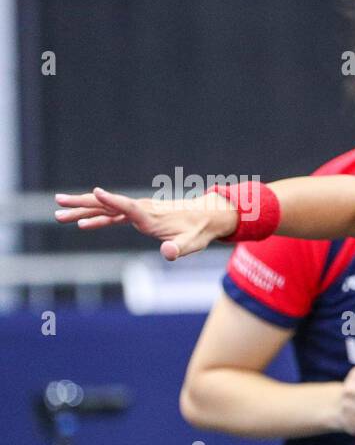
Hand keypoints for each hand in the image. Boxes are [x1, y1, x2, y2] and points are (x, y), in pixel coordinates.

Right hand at [54, 187, 237, 260]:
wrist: (206, 217)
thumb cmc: (198, 232)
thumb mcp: (191, 244)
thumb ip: (178, 249)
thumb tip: (167, 253)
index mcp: (151, 216)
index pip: (128, 207)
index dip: (112, 201)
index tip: (96, 192)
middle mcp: (141, 210)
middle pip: (107, 204)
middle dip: (82, 203)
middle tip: (58, 202)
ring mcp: (138, 211)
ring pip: (106, 209)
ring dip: (83, 210)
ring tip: (59, 212)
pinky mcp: (139, 216)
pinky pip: (113, 216)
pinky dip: (97, 218)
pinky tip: (83, 224)